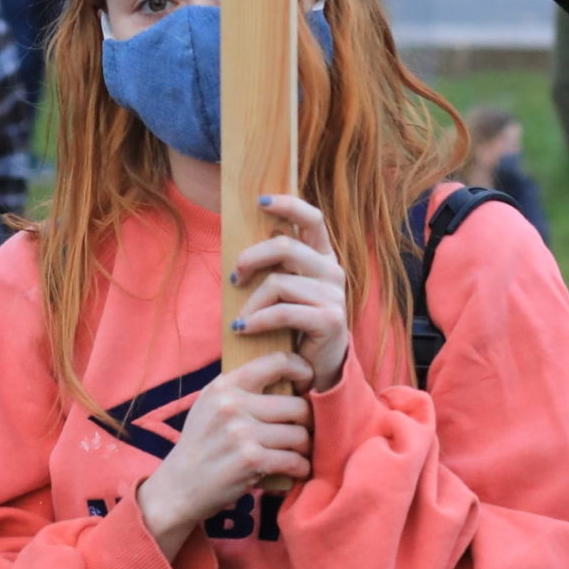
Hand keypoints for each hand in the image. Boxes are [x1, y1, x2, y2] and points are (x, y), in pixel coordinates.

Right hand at [137, 352, 314, 560]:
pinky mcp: (250, 460)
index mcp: (225, 385)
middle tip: (306, 430)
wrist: (179, 486)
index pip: (277, 361)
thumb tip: (283, 373)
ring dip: (305, 448)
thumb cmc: (200, 445)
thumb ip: (239, 388)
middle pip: (297, 405)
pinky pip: (293, 460)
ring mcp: (241, 433)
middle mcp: (232, 405)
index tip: (308, 384)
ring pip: (299, 435)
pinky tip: (296, 470)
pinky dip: (300, 468)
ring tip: (300, 452)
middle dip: (308, 422)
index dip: (303, 370)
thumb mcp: (210, 405)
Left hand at [230, 195, 349, 392]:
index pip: (312, 218)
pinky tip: (244, 329)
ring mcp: (333, 295)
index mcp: (323, 257)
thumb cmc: (295, 325)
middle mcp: (332, 271)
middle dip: (252, 257)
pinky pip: (282, 312)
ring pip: (278, 283)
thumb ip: (277, 266)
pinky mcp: (329, 319)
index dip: (288, 204)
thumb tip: (244, 244)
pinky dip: (257, 321)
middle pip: (286, 246)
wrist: (319, 367)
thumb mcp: (287, 290)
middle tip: (234, 276)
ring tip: (239, 319)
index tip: (260, 201)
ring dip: (251, 302)